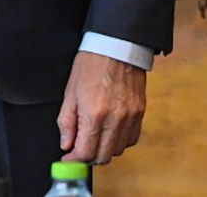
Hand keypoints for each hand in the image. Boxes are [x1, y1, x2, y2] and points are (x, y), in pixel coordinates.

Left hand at [58, 50, 145, 164]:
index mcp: (94, 113)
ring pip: (118, 150)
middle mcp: (115, 119)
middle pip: (103, 156)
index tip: (67, 158)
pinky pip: (131, 139)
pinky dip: (119, 141)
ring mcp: (130, 117)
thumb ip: (66, 121)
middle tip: (78, 150)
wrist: (116, 47)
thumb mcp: (69, 92)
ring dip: (104, 150)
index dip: (74, 159)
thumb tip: (65, 144)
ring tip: (92, 139)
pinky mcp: (140, 113)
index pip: (85, 151)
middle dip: (88, 157)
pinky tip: (109, 132)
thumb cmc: (90, 65)